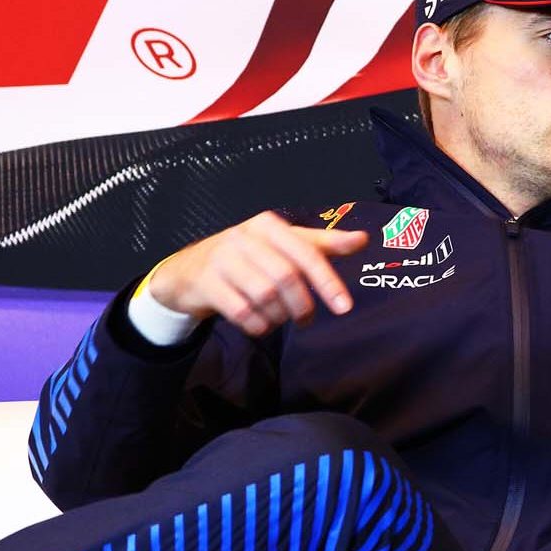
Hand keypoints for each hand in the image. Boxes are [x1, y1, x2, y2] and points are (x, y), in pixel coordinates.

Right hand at [149, 211, 368, 336]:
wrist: (187, 270)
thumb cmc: (247, 258)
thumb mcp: (283, 245)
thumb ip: (322, 244)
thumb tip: (362, 239)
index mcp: (268, 225)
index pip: (307, 253)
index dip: (328, 282)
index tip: (344, 307)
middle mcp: (244, 237)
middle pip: (287, 277)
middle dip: (302, 305)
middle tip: (306, 320)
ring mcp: (221, 259)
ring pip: (264, 296)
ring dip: (278, 316)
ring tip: (279, 319)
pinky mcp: (205, 282)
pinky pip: (241, 311)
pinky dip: (257, 324)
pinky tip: (260, 324)